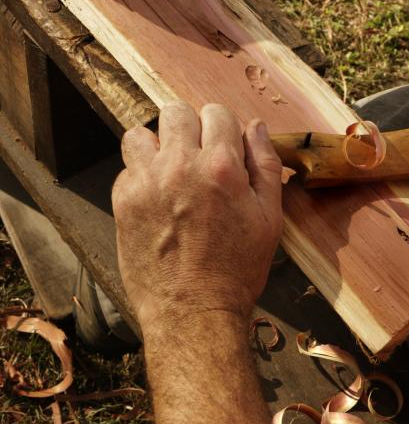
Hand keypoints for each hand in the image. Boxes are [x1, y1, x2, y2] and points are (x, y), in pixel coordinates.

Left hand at [112, 102, 282, 335]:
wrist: (194, 310)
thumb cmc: (238, 268)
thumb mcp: (270, 218)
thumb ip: (266, 165)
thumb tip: (257, 128)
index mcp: (221, 166)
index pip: (217, 113)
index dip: (223, 127)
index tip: (224, 146)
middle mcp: (181, 166)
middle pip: (176, 112)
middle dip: (191, 127)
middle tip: (199, 155)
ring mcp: (146, 182)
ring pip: (141, 133)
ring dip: (158, 145)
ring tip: (172, 170)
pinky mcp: (123, 201)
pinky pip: (127, 167)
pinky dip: (142, 174)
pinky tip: (158, 197)